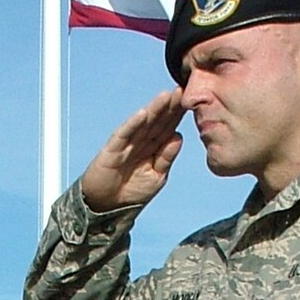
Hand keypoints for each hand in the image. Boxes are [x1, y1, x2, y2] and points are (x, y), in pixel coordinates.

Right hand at [79, 91, 184, 212]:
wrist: (107, 208)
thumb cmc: (132, 193)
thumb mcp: (156, 177)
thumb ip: (166, 158)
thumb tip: (179, 136)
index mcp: (154, 148)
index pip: (168, 128)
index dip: (178, 115)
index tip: (191, 101)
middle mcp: (141, 142)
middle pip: (157, 121)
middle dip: (169, 106)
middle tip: (181, 90)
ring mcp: (127, 144)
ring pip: (143, 123)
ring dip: (154, 109)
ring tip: (165, 96)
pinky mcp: (112, 149)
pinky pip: (124, 134)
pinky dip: (133, 124)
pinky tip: (143, 114)